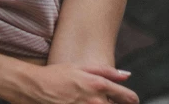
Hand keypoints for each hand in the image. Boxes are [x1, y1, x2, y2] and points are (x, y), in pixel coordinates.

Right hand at [15, 62, 138, 103]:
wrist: (36, 88)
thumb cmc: (57, 75)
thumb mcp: (80, 67)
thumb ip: (106, 71)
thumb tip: (126, 74)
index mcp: (98, 85)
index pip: (125, 96)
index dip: (131, 99)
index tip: (132, 100)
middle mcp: (96, 101)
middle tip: (108, 100)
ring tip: (93, 100)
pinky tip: (84, 103)